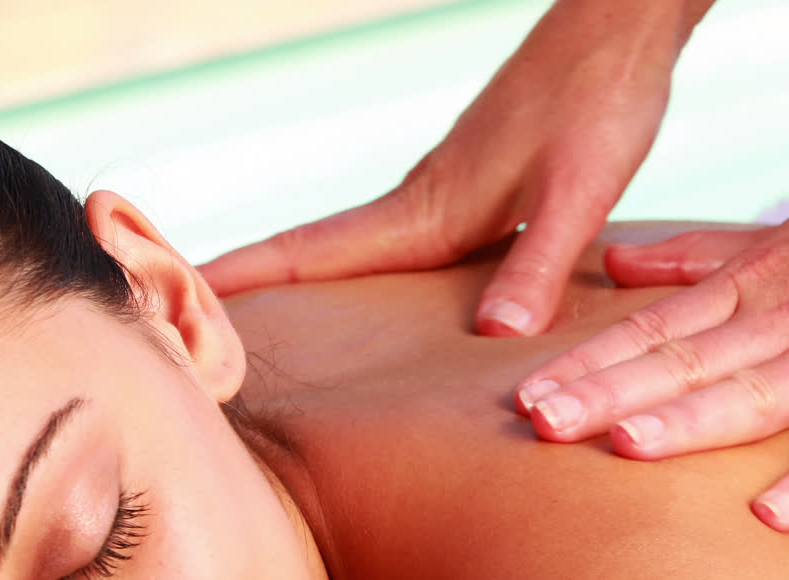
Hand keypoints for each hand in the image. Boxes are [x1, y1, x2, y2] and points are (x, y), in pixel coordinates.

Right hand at [200, 0, 707, 335]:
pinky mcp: (468, 191)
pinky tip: (377, 300)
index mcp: (427, 211)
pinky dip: (360, 274)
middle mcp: (419, 205)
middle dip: (252, 292)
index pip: (313, 251)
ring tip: (262, 329)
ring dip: (302, 285)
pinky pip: (394, 244)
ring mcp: (439, 195)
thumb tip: (496, 336)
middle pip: (314, 255)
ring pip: (352, 251)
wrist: (614, 33)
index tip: (174, 300)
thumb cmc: (596, 102)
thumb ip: (537, 263)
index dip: (244, 279)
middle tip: (193, 334)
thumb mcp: (578, 191)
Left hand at [516, 143, 788, 531]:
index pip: (655, 329)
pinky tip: (770, 514)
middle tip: (538, 421)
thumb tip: (617, 263)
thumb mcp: (786, 230)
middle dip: (608, 394)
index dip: (589, 362)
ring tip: (622, 445)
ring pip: (757, 395)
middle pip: (686, 363)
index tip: (526, 392)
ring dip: (689, 422)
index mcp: (757, 284)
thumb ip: (698, 256)